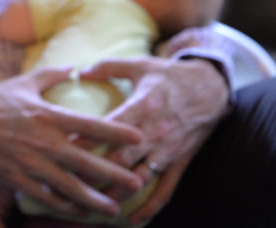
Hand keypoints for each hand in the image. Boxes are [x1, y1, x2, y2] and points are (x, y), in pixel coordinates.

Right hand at [0, 66, 144, 217]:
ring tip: (115, 208)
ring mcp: (30, 163)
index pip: (90, 125)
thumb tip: (75, 66)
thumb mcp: (24, 82)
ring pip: (69, 187)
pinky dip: (65, 207)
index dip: (117, 132)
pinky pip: (45, 197)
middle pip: (86, 162)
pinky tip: (81, 212)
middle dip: (114, 174)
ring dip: (94, 199)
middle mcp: (42, 141)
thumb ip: (52, 75)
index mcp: (47, 115)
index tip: (140, 137)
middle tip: (138, 182)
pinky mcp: (16, 179)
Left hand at [80, 56, 229, 223]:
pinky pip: (165, 190)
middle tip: (69, 184)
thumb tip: (78, 71)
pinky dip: (150, 207)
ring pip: (139, 179)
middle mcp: (154, 132)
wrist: (211, 89)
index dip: (88, 140)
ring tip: (93, 206)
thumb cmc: (169, 76)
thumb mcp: (139, 64)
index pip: (110, 128)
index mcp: (143, 106)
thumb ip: (108, 66)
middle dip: (94, 174)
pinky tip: (132, 220)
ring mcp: (167, 151)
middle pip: (121, 159)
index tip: (63, 150)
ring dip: (116, 194)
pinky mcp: (179, 162)